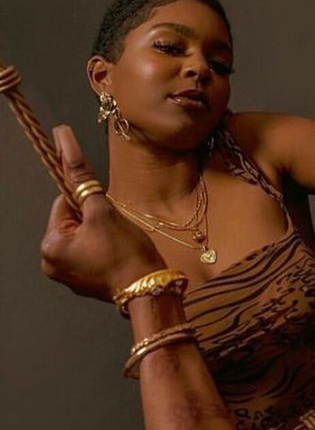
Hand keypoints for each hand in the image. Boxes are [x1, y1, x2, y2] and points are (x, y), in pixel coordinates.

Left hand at [40, 125, 165, 299]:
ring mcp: (67, 275)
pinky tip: (118, 254)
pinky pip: (89, 253)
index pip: (63, 203)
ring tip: (119, 242)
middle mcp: (51, 263)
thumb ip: (82, 177)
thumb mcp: (104, 211)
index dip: (88, 200)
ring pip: (82, 236)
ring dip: (99, 232)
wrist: (149, 290)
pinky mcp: (84, 283)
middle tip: (116, 229)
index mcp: (50, 245)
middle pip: (72, 221)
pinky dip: (102, 249)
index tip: (106, 208)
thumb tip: (62, 139)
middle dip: (93, 219)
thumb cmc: (126, 253)